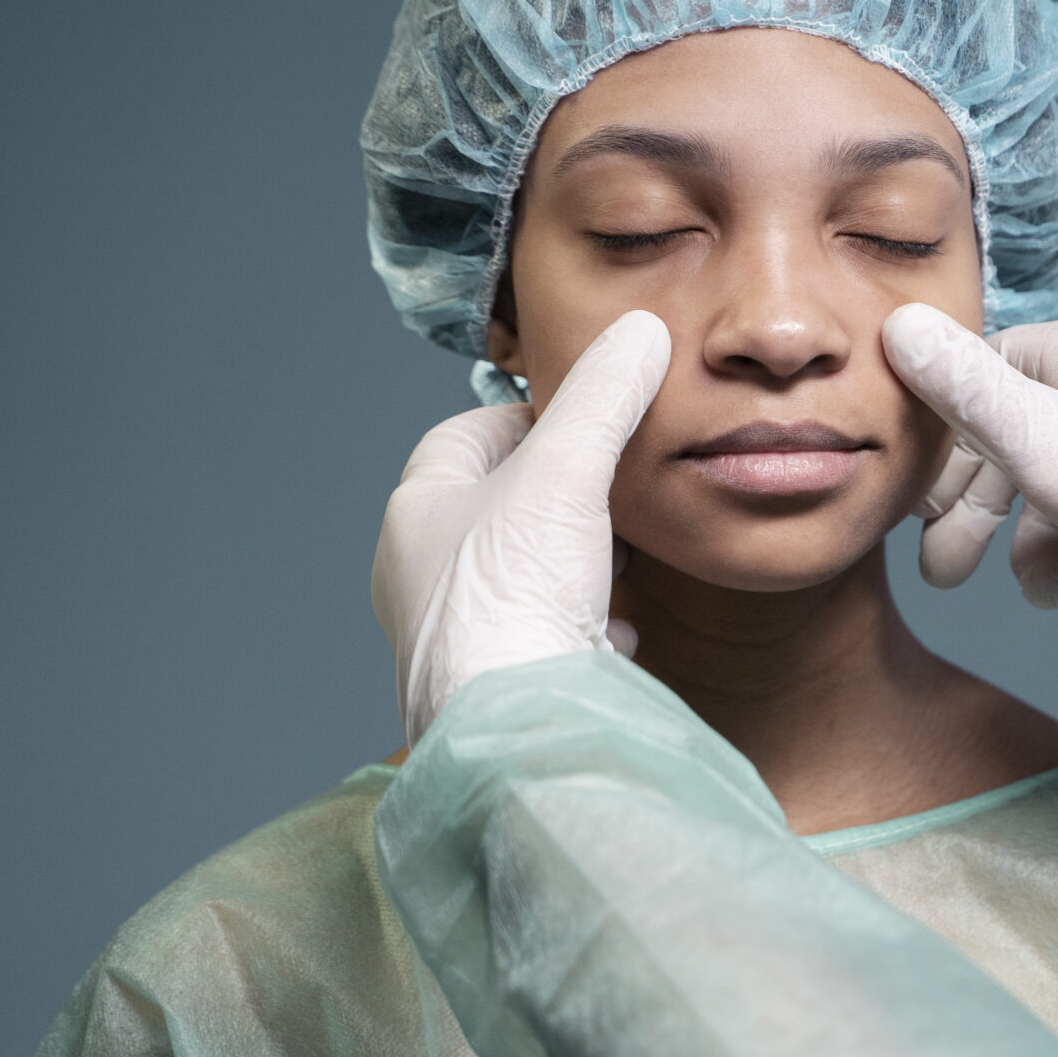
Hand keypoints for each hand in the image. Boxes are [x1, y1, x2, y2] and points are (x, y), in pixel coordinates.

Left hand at [372, 311, 671, 744]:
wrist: (514, 726)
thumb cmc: (514, 595)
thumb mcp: (567, 469)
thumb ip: (604, 397)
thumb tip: (640, 330)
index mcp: (417, 513)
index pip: (464, 435)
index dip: (527, 416)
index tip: (585, 418)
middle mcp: (421, 576)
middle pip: (494, 507)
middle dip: (556, 493)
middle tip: (611, 484)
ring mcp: (456, 637)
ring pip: (518, 576)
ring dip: (569, 560)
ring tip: (619, 552)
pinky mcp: (494, 686)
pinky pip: (538, 641)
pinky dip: (578, 626)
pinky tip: (615, 629)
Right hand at [888, 305, 1057, 671]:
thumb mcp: (1038, 441)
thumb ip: (961, 389)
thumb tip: (897, 321)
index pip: (976, 377)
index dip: (939, 445)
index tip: (915, 507)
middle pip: (1012, 441)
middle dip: (979, 516)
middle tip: (945, 577)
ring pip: (1057, 488)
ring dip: (1041, 547)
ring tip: (1050, 593)